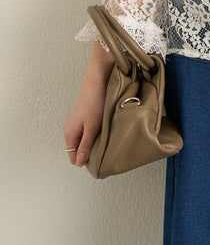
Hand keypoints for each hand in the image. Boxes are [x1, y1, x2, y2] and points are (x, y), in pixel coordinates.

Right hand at [63, 40, 113, 166]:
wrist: (97, 81)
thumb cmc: (94, 103)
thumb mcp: (91, 128)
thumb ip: (85, 147)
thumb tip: (80, 163)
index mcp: (69, 134)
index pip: (73, 157)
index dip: (85, 160)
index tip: (99, 159)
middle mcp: (70, 128)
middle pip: (79, 148)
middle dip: (91, 150)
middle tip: (104, 147)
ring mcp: (77, 121)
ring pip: (84, 139)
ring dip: (94, 140)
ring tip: (105, 135)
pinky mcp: (84, 115)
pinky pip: (88, 130)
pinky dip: (96, 131)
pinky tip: (104, 127)